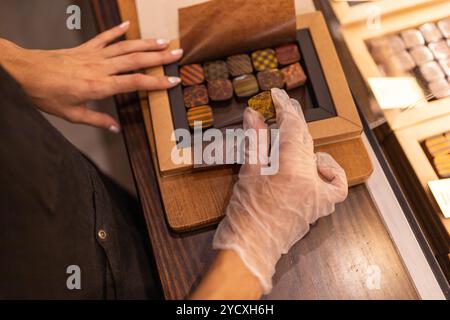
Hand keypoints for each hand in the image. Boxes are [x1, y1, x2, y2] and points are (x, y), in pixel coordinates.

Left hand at [0, 21, 182, 131]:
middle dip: (159, 57)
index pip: (136, 83)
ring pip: (125, 47)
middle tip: (177, 53)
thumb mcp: (72, 114)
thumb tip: (116, 128)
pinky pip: (104, 37)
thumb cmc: (46, 94)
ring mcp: (94, 55)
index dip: (157, 82)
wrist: (25, 72)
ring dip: (146, 43)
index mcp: (100, 86)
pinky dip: (117, 30)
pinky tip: (128, 25)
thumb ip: (97, 120)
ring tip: (163, 41)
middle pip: (137, 60)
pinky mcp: (84, 48)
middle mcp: (101, 67)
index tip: (173, 81)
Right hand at [213, 88, 347, 293]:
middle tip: (279, 107)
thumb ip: (254, 140)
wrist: (250, 250)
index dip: (284, 107)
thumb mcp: (247, 172)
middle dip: (291, 120)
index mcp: (290, 167)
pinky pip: (336, 186)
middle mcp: (309, 179)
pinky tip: (318, 167)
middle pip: (305, 138)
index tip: (276, 96)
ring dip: (303, 143)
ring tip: (287, 141)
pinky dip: (329, 172)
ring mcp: (318, 194)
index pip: (292, 126)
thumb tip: (254, 115)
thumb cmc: (245, 215)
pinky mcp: (319, 207)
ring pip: (317, 156)